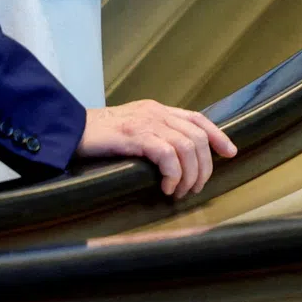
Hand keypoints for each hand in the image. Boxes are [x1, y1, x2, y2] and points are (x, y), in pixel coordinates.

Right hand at [75, 99, 236, 198]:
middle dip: (204, 168)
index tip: (230, 153)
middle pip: (198, 136)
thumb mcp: (132, 129)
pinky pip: (168, 155)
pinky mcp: (135, 135)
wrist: (70, 130)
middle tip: (193, 189)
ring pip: (188, 146)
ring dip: (189, 175)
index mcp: (155, 109)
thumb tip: (177, 158)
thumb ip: (153, 135)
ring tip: (178, 192)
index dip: (217, 135)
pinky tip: (165, 187)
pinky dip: (173, 175)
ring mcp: (146, 122)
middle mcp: (155, 112)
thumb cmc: (99, 136)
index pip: (196, 118)